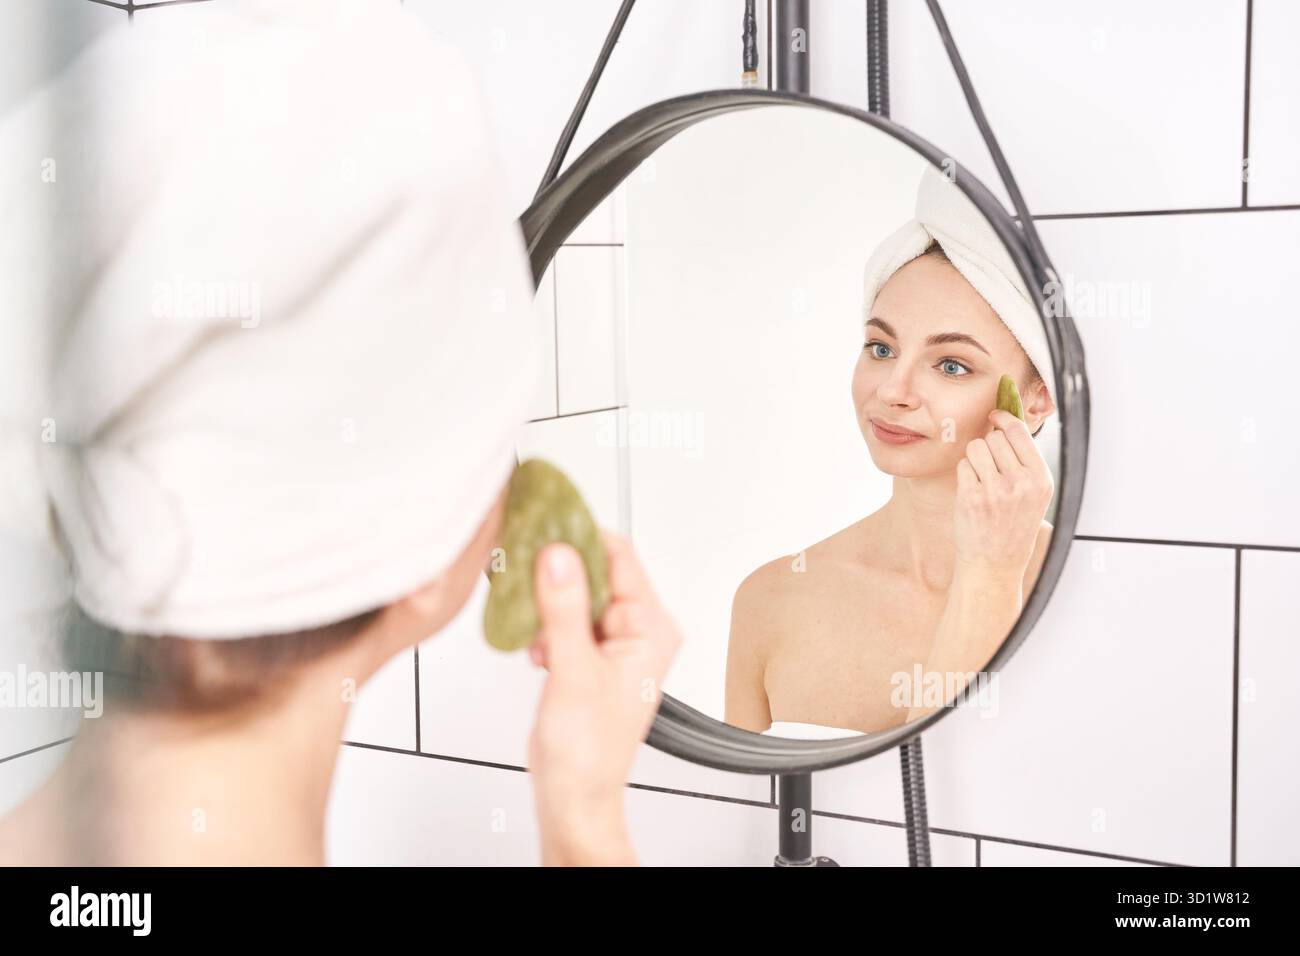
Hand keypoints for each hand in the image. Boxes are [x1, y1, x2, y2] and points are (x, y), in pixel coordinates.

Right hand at [527, 529, 682, 865]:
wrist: (574, 795)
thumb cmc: (588, 752)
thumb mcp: (573, 671)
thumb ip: (565, 610)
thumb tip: (559, 557)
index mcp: (652, 628)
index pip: (620, 555)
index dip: (580, 536)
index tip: (544, 523)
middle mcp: (640, 630)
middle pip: (597, 571)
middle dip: (558, 575)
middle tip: (526, 574)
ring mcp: (616, 643)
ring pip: (577, 594)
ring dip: (550, 607)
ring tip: (538, 635)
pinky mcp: (592, 655)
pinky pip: (567, 618)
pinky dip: (547, 627)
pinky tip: (539, 653)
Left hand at [953, 409, 1053, 575]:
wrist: (994, 564)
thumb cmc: (1013, 528)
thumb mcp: (1033, 494)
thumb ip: (1025, 460)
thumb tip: (1008, 420)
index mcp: (1040, 479)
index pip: (1019, 432)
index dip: (1004, 419)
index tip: (996, 416)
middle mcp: (1020, 483)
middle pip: (995, 437)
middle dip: (989, 446)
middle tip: (991, 468)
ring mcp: (995, 490)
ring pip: (976, 448)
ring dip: (975, 459)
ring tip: (982, 480)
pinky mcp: (971, 497)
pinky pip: (962, 465)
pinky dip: (964, 475)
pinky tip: (973, 493)